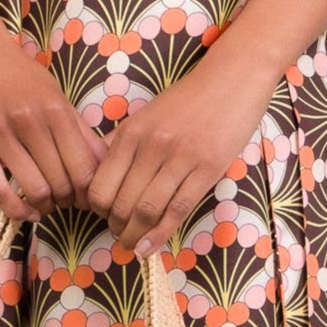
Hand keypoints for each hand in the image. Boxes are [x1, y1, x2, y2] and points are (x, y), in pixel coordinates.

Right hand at [0, 0, 105, 225]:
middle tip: (67, 201)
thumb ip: (80, 129)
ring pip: (34, 189)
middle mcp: (33, 125)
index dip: (91, 191)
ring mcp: (3, 137)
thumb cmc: (20, 74)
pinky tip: (27, 212)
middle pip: (62, 182)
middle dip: (69, 200)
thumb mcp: (56, 95)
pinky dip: (16, 209)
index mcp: (57, 112)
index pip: (85, 168)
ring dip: (45, 206)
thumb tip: (105, 163)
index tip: (88, 196)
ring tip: (47, 203)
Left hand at [86, 37, 280, 254]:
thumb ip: (120, 143)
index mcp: (131, 133)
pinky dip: (159, 234)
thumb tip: (94, 172)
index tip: (102, 216)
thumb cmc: (188, 100)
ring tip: (131, 244)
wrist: (232, 78)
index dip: (95, 209)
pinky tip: (148, 248)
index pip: (99, 184)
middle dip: (114, 226)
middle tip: (118, 234)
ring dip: (134, 235)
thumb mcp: (146, 116)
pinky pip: (177, 210)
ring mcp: (180, 158)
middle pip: (120, 202)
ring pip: (147, 210)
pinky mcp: (207, 169)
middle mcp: (151, 146)